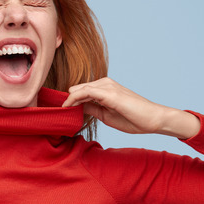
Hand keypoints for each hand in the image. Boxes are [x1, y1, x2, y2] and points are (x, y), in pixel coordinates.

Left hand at [62, 77, 199, 138]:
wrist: (153, 119)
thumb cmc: (134, 119)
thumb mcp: (106, 115)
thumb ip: (92, 109)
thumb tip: (77, 107)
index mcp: (105, 89)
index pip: (81, 91)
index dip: (68, 100)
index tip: (56, 110)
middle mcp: (105, 83)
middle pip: (77, 88)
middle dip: (64, 98)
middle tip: (50, 110)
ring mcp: (107, 86)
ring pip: (79, 89)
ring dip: (66, 99)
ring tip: (55, 110)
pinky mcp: (109, 92)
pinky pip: (85, 92)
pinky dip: (73, 99)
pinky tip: (65, 107)